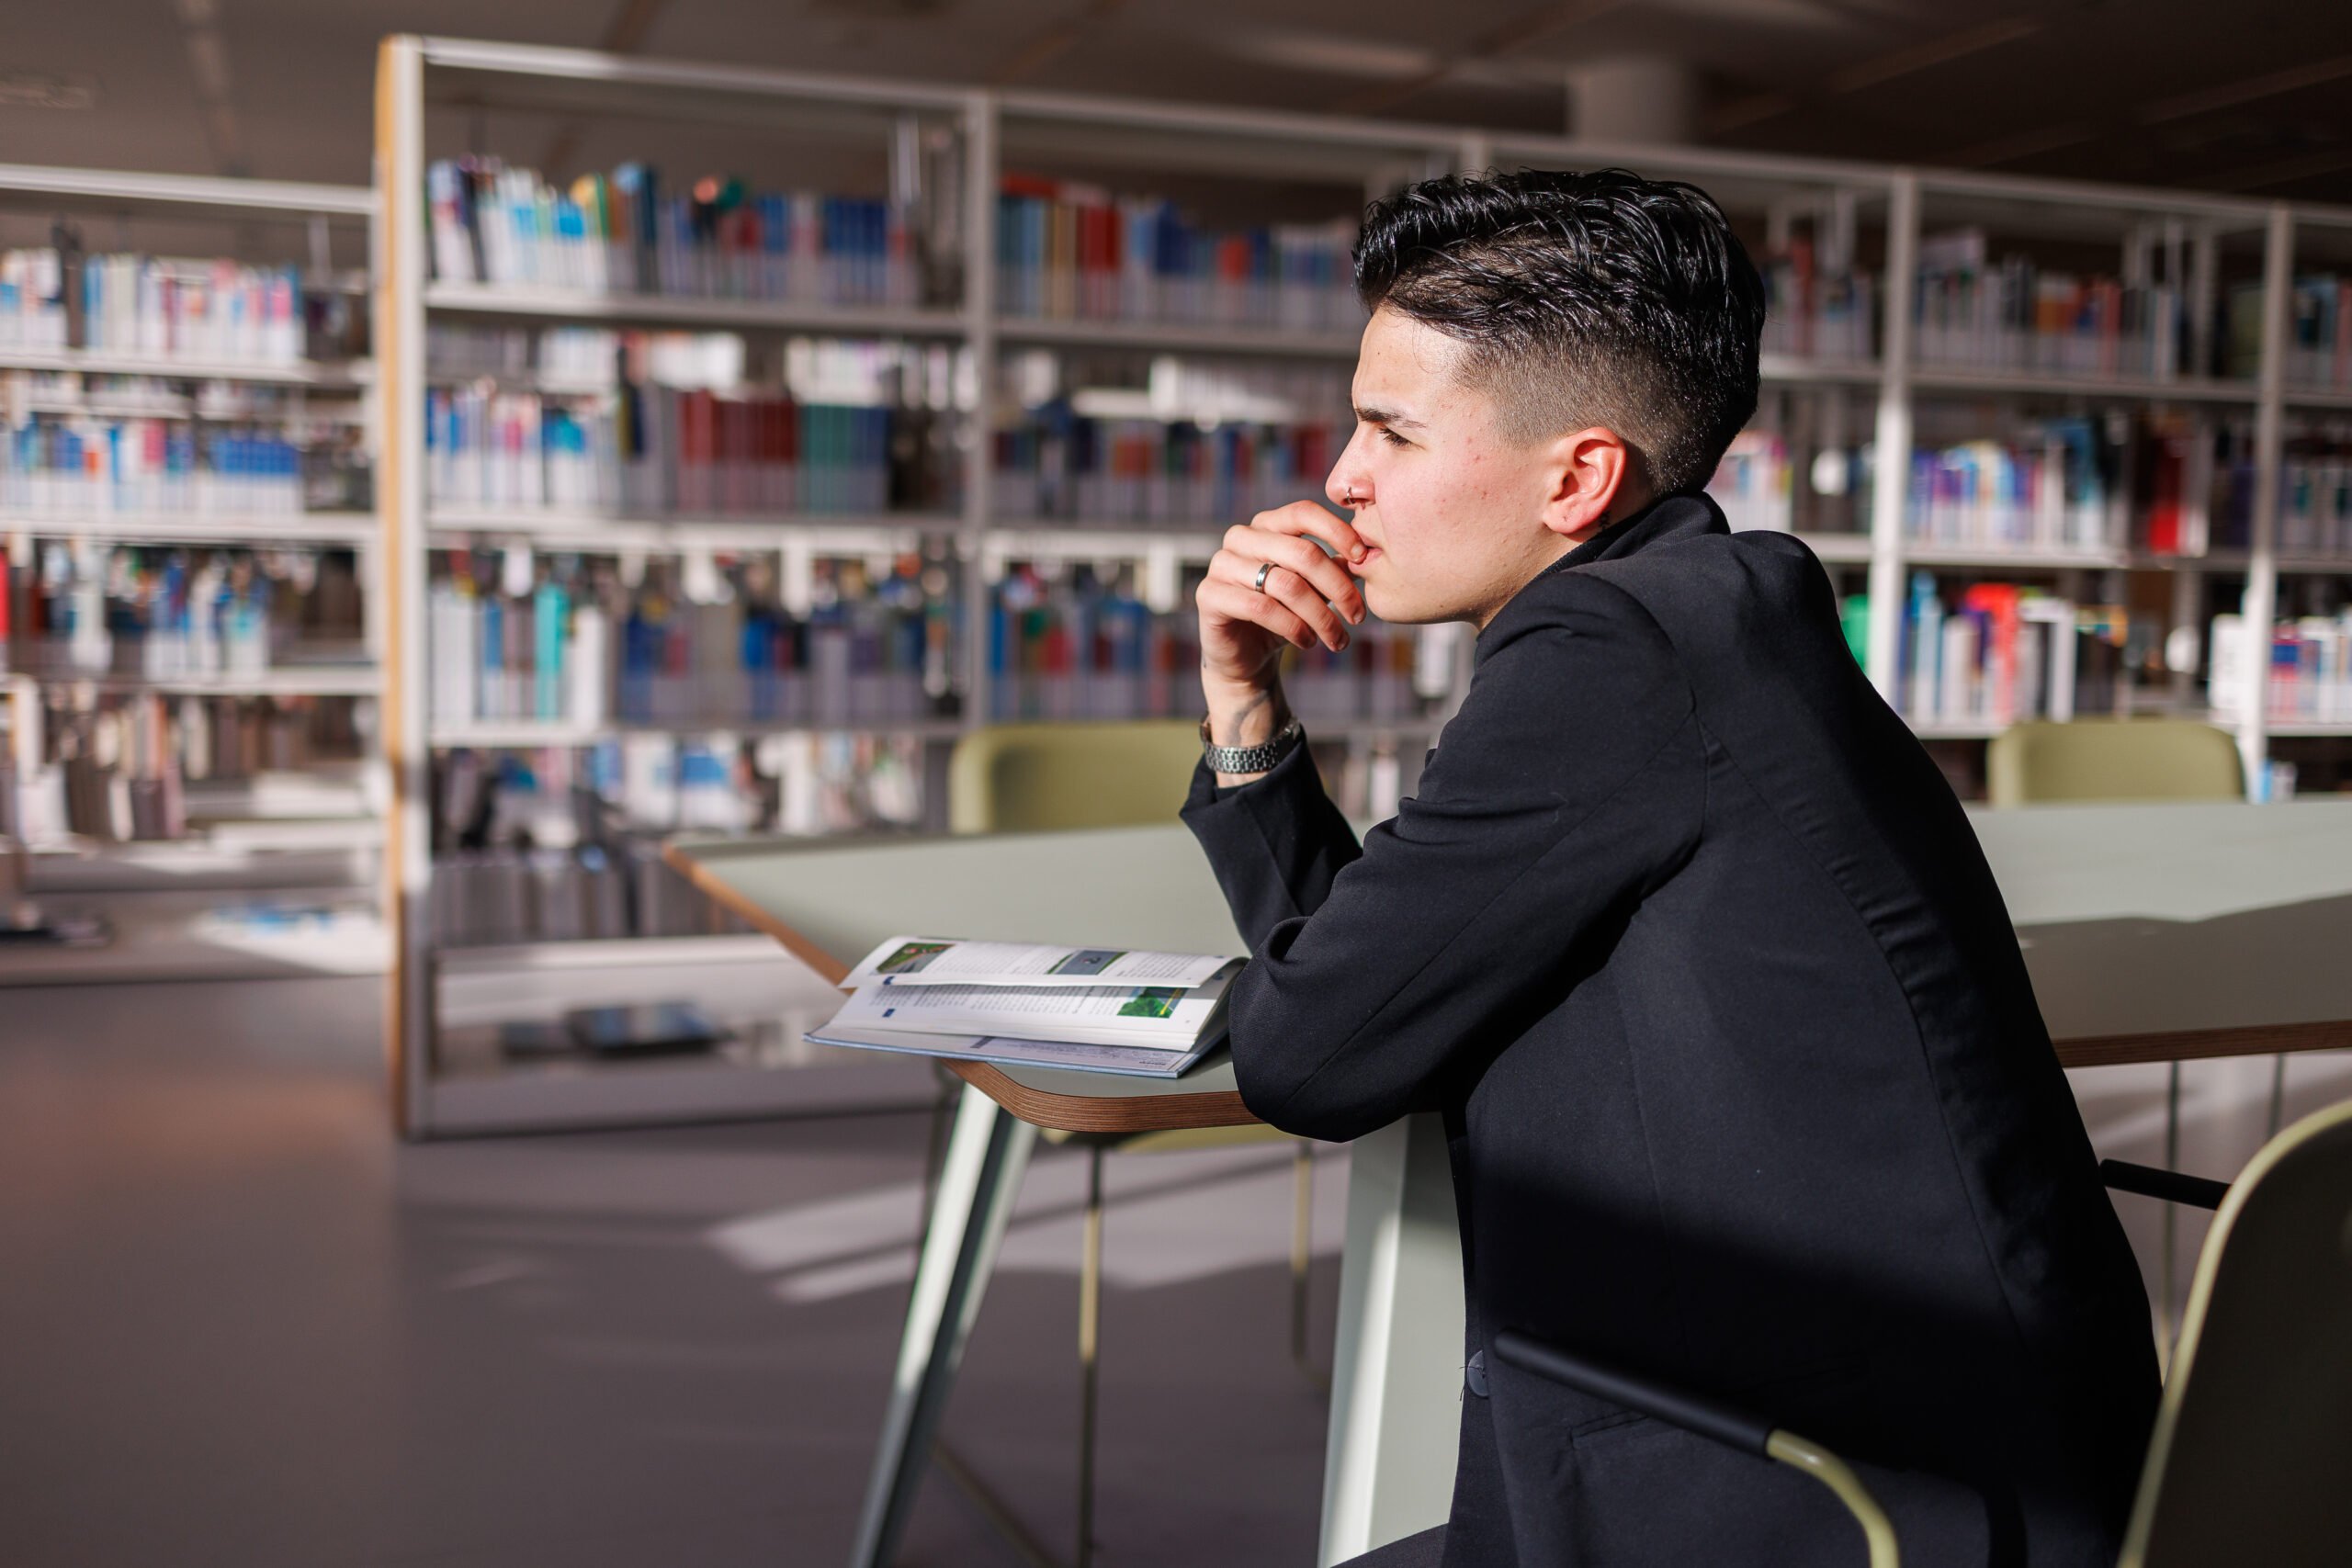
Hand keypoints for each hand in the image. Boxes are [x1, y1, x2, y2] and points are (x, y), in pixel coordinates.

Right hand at [1197, 501, 1368, 744]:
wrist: (1246, 657)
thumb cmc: (1284, 616)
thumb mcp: (1315, 589)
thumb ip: (1335, 568)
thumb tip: (1368, 555)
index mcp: (1266, 525)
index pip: (1304, 513)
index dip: (1337, 532)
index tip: (1363, 559)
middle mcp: (1240, 537)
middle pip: (1302, 553)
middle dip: (1338, 588)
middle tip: (1358, 617)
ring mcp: (1221, 564)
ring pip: (1286, 584)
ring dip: (1321, 616)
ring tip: (1337, 639)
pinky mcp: (1210, 595)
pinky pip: (1262, 608)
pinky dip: (1293, 627)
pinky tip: (1308, 642)